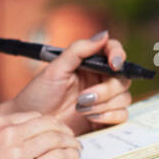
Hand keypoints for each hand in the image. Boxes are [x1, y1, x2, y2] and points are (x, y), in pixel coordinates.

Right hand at [0, 109, 80, 158]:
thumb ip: (2, 140)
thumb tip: (28, 146)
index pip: (34, 116)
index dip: (50, 125)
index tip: (57, 134)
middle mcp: (7, 132)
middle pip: (49, 123)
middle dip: (65, 132)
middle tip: (72, 141)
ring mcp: (17, 152)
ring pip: (57, 138)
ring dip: (71, 144)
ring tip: (76, 151)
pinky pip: (58, 157)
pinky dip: (70, 157)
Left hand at [10, 30, 133, 135]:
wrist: (33, 124)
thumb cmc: (39, 94)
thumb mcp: (56, 69)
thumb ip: (79, 50)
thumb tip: (104, 34)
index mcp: (89, 64)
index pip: (113, 51)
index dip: (118, 54)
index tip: (114, 63)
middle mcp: (99, 80)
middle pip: (122, 78)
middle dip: (106, 89)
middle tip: (83, 98)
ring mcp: (104, 100)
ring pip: (124, 97)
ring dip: (103, 104)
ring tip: (80, 109)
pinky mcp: (105, 118)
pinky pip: (122, 115)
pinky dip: (108, 116)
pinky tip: (89, 117)